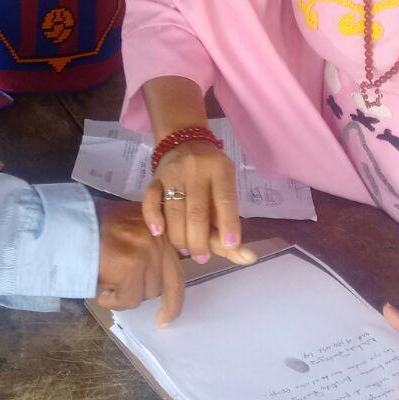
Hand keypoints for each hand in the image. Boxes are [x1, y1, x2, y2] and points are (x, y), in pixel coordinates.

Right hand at [95, 199, 184, 326]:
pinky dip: (113, 302)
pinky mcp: (130, 268)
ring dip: (127, 294)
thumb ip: (150, 244)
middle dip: (162, 304)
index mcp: (162, 228)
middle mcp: (159, 239)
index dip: (175, 294)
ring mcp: (146, 254)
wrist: (72, 223)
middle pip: (167, 285)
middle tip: (157, 317)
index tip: (169, 315)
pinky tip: (102, 292)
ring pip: (146, 293)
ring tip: (109, 281)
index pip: (178, 267)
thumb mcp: (132, 224)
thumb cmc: (95, 224)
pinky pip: (128, 300)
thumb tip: (157, 276)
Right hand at [141, 141, 254, 267]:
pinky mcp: (155, 178)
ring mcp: (173, 173)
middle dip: (200, 241)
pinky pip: (150, 199)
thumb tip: (248, 258)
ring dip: (179, 237)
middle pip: (197, 212)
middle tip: (203, 258)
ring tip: (186, 250)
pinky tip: (158, 232)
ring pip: (174, 211)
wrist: (185, 140)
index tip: (231, 246)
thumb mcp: (226, 187)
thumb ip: (231, 222)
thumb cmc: (211, 173)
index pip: (225, 199)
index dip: (228, 224)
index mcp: (220, 169)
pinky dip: (153, 217)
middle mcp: (196, 169)